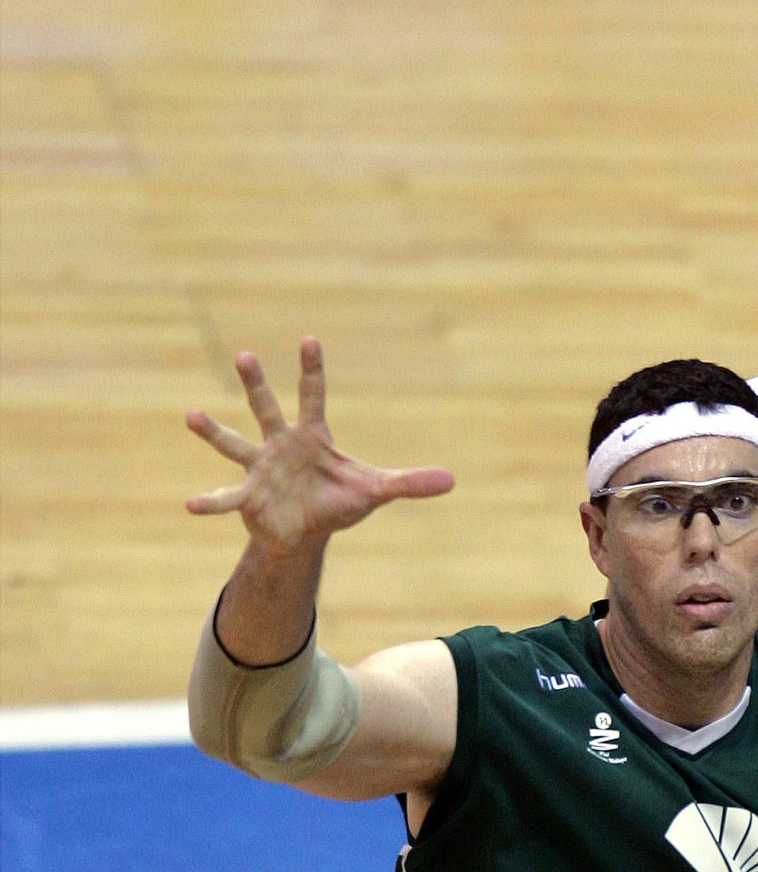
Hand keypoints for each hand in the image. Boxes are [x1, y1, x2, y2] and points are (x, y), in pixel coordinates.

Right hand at [185, 337, 453, 553]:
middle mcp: (280, 444)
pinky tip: (191, 505)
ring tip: (191, 415)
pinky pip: (227, 497)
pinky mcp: (248, 498)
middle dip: (257, 383)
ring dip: (214, 431)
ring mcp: (259, 468)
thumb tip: (452, 480)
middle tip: (246, 354)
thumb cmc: (338, 502)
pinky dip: (211, 501)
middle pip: (266, 407)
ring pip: (234, 443)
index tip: (310, 339)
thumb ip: (409, 484)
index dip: (313, 370)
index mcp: (312, 436)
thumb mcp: (376, 491)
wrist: (306, 531)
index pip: (314, 396)